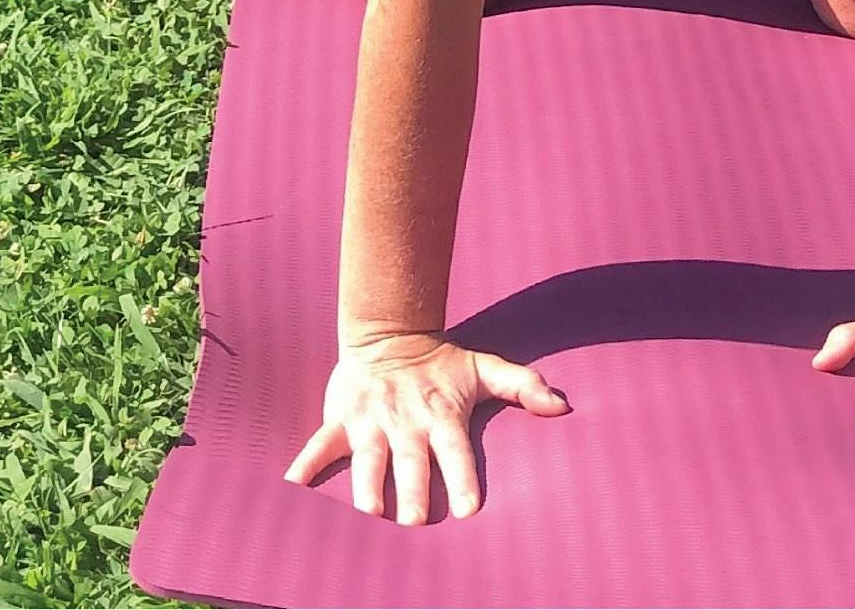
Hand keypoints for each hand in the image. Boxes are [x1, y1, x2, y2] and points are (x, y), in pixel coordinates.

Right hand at [287, 332, 577, 525]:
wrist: (388, 332)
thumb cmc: (442, 362)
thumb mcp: (486, 368)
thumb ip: (525, 386)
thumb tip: (562, 406)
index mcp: (442, 414)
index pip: (455, 451)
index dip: (462, 479)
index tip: (468, 510)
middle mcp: (405, 421)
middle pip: (410, 462)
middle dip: (411, 492)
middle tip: (413, 523)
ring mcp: (369, 420)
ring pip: (367, 458)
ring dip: (367, 486)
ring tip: (369, 513)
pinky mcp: (341, 418)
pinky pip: (320, 444)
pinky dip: (305, 466)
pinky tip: (293, 488)